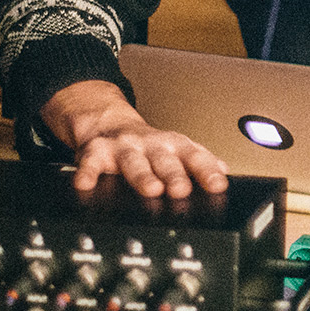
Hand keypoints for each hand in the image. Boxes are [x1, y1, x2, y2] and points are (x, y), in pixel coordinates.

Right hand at [39, 79, 229, 198]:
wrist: (106, 122)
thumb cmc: (146, 143)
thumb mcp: (175, 148)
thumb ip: (198, 161)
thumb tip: (224, 170)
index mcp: (172, 145)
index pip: (194, 156)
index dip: (207, 171)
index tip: (217, 184)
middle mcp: (149, 144)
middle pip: (164, 160)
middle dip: (174, 174)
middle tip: (182, 189)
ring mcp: (122, 147)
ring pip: (132, 161)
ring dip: (142, 175)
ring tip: (151, 188)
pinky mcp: (94, 153)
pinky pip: (90, 163)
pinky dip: (86, 173)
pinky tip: (85, 184)